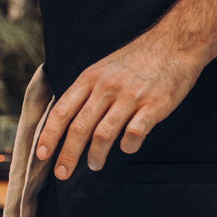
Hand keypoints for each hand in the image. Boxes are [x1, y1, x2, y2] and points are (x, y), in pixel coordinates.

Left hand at [37, 31, 206, 178]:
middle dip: (67, 154)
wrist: (175, 43)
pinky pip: (135, 133)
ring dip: (95, 155)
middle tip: (62, 173)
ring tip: (94, 165)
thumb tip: (67, 125)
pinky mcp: (155, 105)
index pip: (61, 111)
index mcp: (90, 79)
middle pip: (79, 128)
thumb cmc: (135, 61)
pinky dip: (128, 146)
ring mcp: (131, 97)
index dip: (49, 135)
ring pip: (103, 134)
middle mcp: (107, 88)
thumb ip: (85, 94)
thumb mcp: (102, 69)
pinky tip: (127, 148)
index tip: (41, 154)